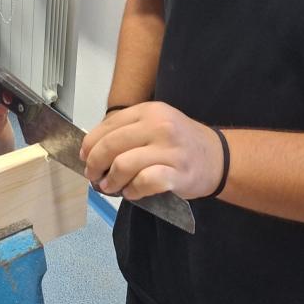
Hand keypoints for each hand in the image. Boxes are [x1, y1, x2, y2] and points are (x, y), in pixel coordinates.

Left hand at [79, 101, 224, 200]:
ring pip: (123, 164)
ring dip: (111, 181)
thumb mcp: (155, 125)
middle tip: (94, 177)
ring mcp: (170, 149)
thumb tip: (91, 151)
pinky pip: (144, 182)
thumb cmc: (179, 143)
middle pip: (111, 145)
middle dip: (95, 165)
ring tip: (110, 188)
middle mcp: (159, 126)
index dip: (90, 145)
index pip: (108, 126)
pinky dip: (132, 190)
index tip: (85, 158)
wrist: (218, 157)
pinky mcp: (178, 173)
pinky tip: (131, 193)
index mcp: (149, 111)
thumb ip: (126, 132)